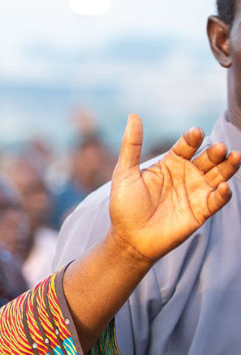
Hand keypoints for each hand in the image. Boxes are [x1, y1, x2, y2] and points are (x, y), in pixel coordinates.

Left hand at [108, 114, 240, 262]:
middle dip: (215, 152)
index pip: (186, 146)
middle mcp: (187, 175)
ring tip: (234, 157)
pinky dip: (223, 193)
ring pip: (219, 175)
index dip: (192, 139)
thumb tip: (133, 115)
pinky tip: (223, 186)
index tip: (195, 133)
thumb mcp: (125, 172)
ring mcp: (196, 192)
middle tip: (218, 148)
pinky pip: (217, 199)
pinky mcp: (201, 211)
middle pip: (207, 158)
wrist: (129, 239)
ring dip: (228, 167)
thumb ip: (131, 145)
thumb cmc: (124, 205)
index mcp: (170, 163)